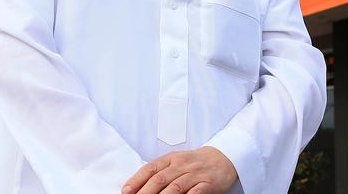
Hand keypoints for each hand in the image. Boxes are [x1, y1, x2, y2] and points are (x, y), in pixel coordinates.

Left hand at [121, 146, 237, 193]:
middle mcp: (181, 165)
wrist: (222, 158)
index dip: (136, 180)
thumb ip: (160, 171)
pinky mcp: (207, 184)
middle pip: (160, 179)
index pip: (150, 169)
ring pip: (175, 187)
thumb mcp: (176, 161)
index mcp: (170, 158)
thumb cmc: (194, 163)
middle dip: (145, 192)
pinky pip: (195, 193)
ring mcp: (194, 174)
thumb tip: (137, 187)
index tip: (125, 191)